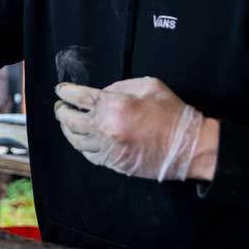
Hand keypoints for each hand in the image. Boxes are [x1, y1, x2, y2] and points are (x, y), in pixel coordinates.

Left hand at [54, 77, 204, 181]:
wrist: (188, 146)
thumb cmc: (171, 112)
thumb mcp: (148, 85)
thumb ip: (119, 86)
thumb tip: (100, 92)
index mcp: (113, 105)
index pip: (78, 97)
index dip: (65, 92)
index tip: (60, 90)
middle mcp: (106, 128)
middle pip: (70, 120)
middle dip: (62, 111)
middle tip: (61, 107)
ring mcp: (108, 148)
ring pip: (76, 140)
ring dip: (67, 130)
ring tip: (67, 123)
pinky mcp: (114, 163)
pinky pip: (89, 154)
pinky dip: (81, 145)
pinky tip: (82, 139)